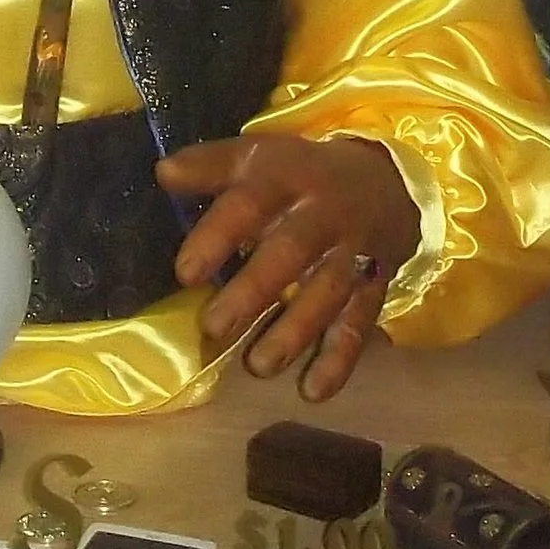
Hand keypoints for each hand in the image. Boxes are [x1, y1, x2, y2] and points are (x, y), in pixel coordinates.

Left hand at [160, 132, 419, 399]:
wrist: (387, 180)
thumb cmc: (300, 175)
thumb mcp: (258, 158)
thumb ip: (211, 166)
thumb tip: (162, 172)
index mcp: (287, 178)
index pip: (250, 203)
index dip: (218, 235)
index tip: (185, 273)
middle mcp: (322, 215)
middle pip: (291, 251)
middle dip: (254, 291)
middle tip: (215, 327)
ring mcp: (352, 252)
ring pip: (327, 292)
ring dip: (295, 331)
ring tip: (259, 365)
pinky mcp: (373, 286)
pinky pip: (359, 324)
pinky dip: (339, 360)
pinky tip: (313, 391)